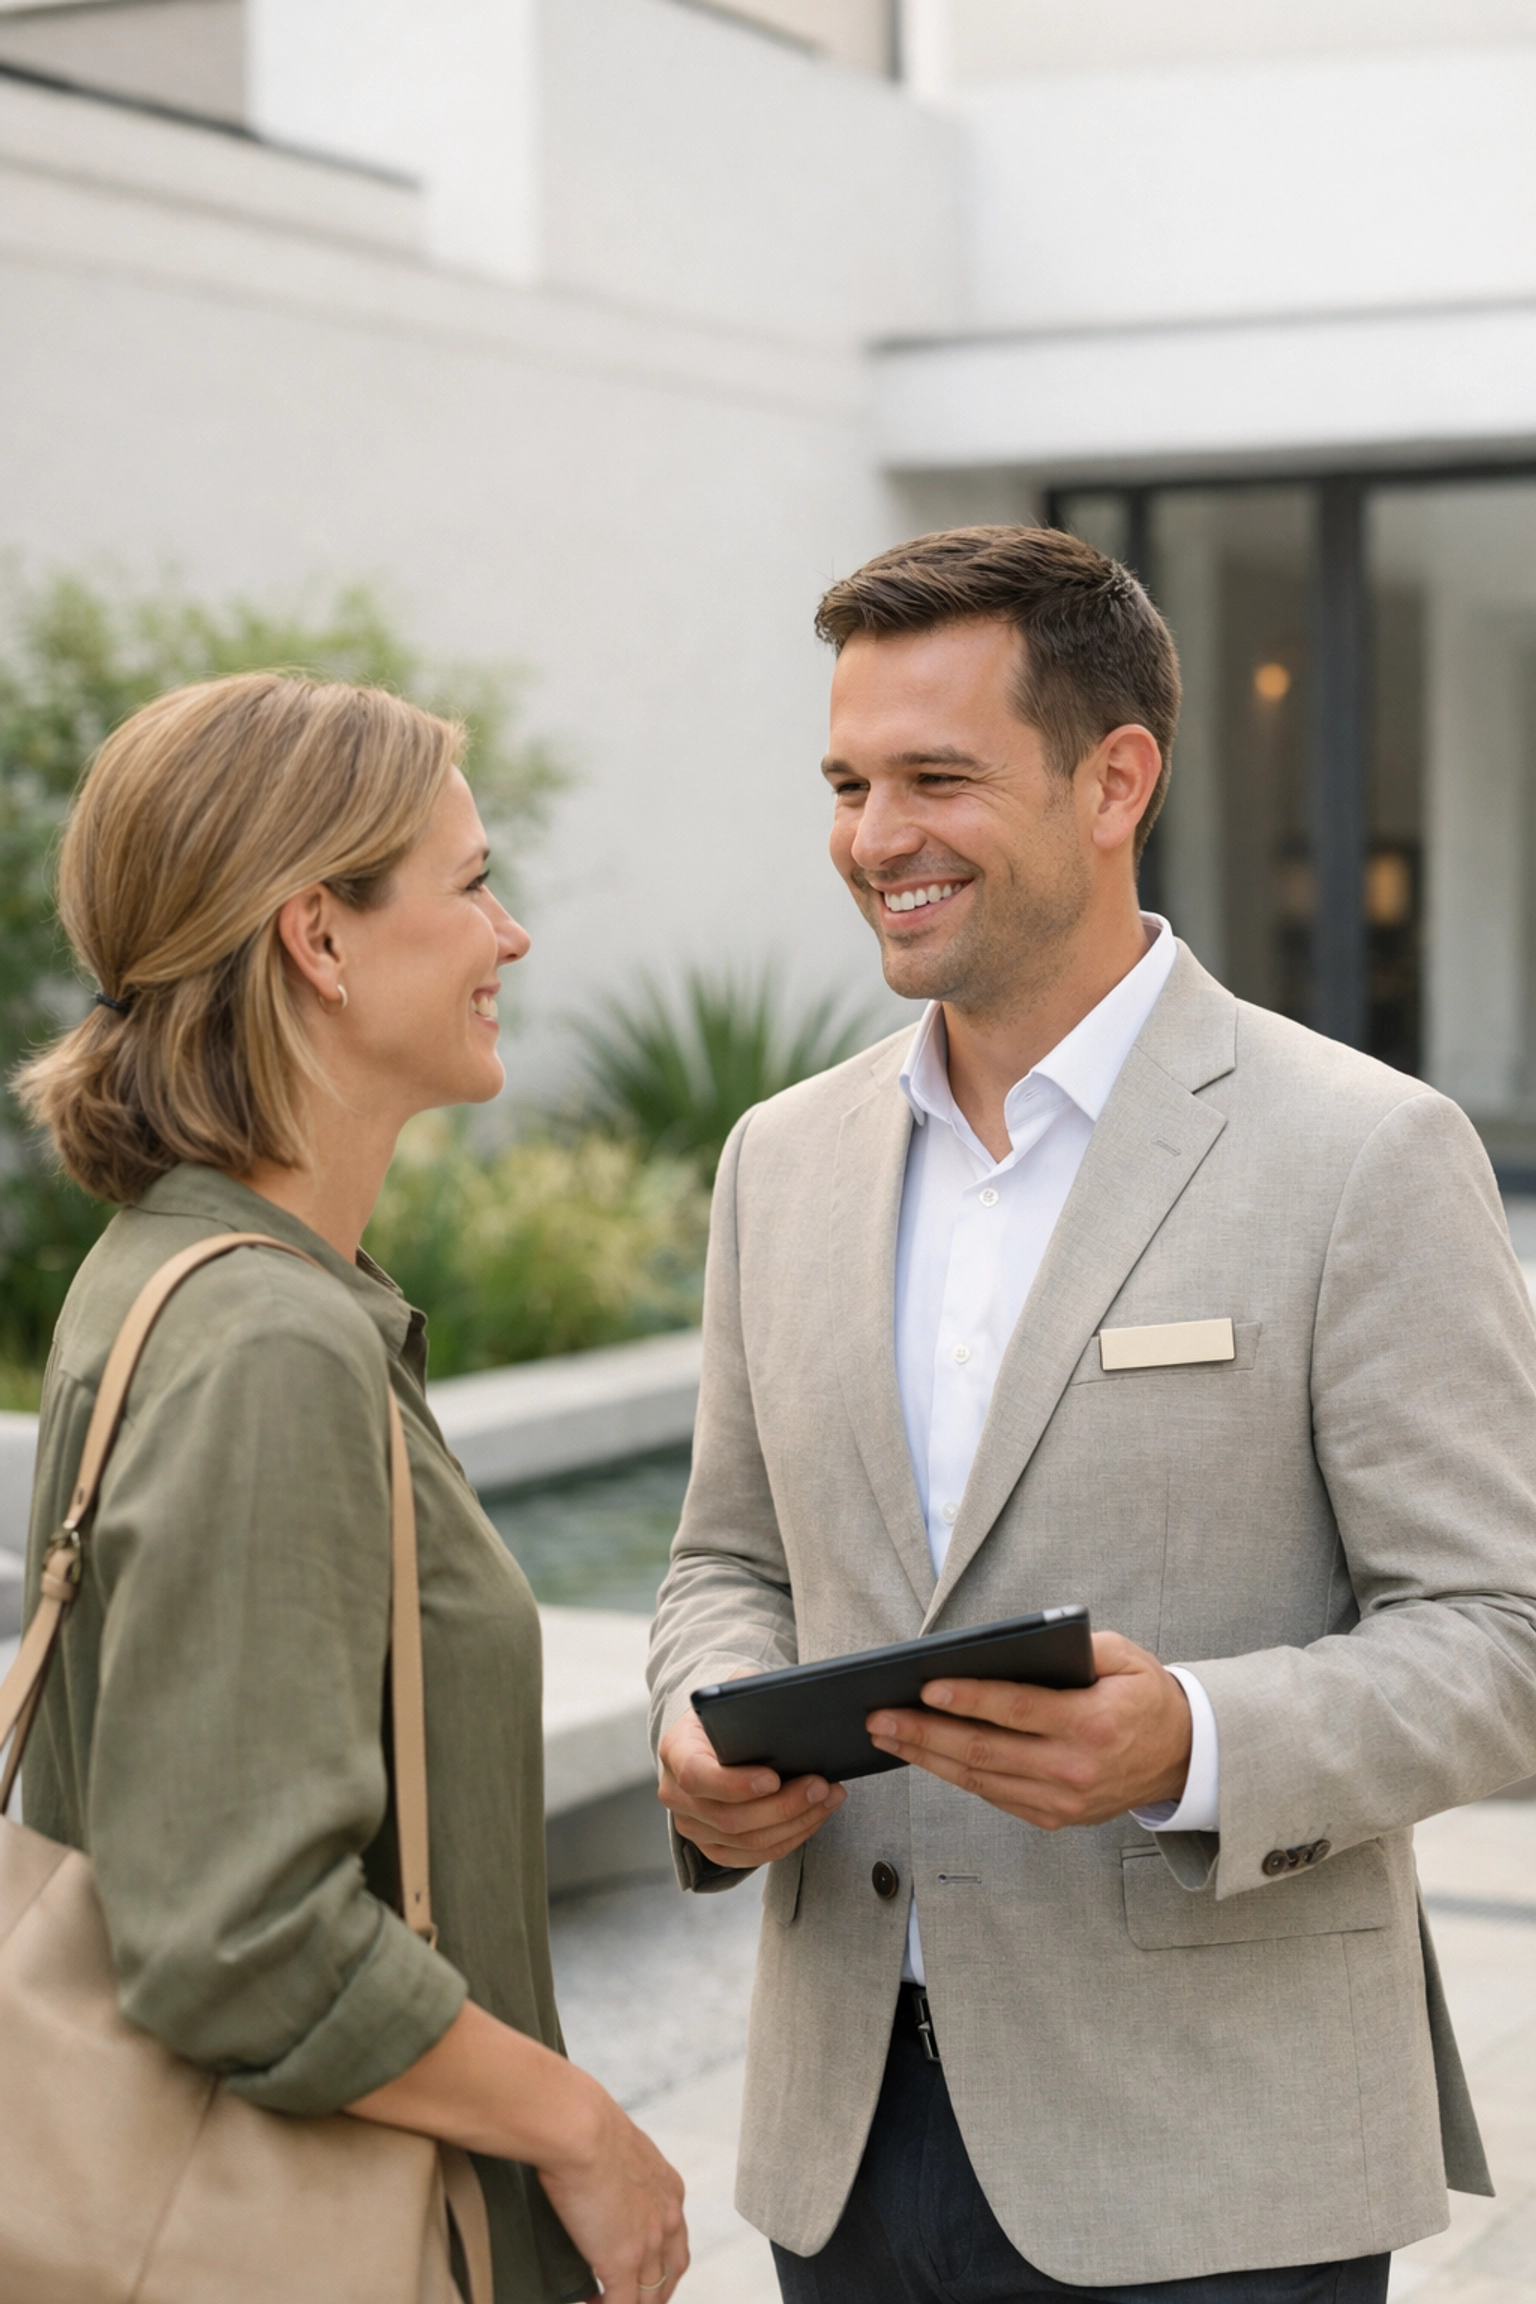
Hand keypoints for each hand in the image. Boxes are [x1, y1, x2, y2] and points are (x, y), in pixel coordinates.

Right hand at [537, 2074, 688, 2303]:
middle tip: (631, 2298)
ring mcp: (647, 2245)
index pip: (675, 2239)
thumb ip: (615, 2169)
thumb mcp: (615, 2146)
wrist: (579, 2127)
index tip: (640, 2268)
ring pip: (651, 2296)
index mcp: (669, 2189)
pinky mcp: (621, 2262)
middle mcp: (667, 2219)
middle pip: (671, 2273)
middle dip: (654, 2292)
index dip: (660, 2260)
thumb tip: (592, 2177)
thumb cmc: (584, 2122)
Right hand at [658, 1705, 845, 1867]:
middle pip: (729, 1817)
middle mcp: (675, 1794)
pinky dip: (790, 1839)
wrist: (711, 1740)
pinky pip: (754, 1856)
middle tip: (820, 1786)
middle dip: (783, 1805)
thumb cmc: (726, 1715)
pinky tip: (815, 1817)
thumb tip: (782, 1700)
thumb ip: (746, 1694)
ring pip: (747, 1842)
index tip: (774, 1778)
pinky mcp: (712, 1847)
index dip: (734, 1784)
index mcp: (676, 1751)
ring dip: (795, 1823)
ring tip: (827, 1798)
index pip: (695, 1776)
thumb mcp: (730, 1695)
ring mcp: (693, 1826)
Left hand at [865, 1630, 1192, 1828]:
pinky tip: (925, 1756)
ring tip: (887, 1736)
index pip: (1018, 1709)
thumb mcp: (1124, 1657)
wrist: (1182, 1757)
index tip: (925, 1686)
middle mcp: (1075, 1769)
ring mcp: (1063, 1801)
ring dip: (928, 1757)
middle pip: (986, 1750)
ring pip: (982, 1780)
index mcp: (1094, 1725)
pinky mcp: (1055, 1817)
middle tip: (880, 1716)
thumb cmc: (1145, 1697)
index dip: (969, 1699)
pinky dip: (956, 1776)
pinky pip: (995, 1796)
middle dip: (925, 1733)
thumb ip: (1075, 1648)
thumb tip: (1011, 1646)